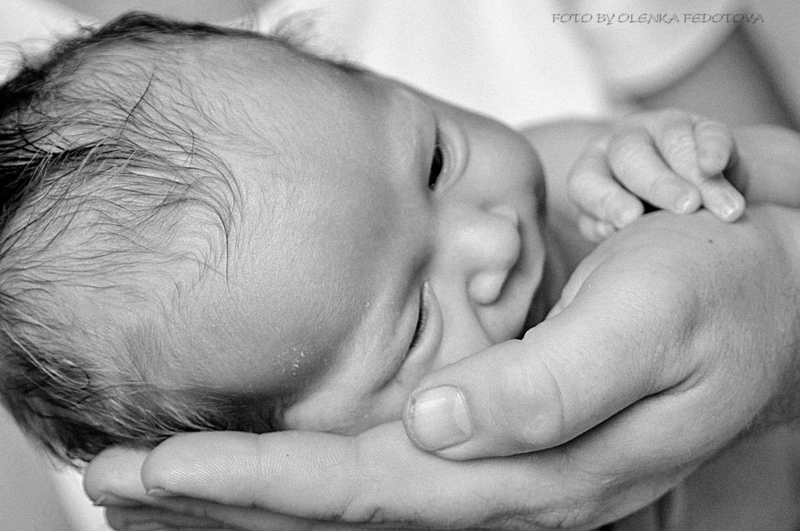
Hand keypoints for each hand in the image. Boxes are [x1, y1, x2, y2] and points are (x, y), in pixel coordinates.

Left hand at [85, 206, 799, 529]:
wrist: (768, 296)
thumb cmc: (715, 299)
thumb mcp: (649, 326)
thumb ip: (548, 389)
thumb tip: (439, 427)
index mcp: (533, 468)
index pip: (366, 487)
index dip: (254, 477)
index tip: (154, 465)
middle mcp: (504, 481)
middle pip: (335, 504)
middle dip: (219, 493)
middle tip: (110, 476)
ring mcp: (498, 464)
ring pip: (348, 492)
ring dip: (248, 484)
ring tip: (153, 474)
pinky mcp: (498, 435)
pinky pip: (382, 463)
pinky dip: (304, 462)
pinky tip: (259, 457)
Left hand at [569, 109, 747, 240]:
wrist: (692, 201)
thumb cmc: (642, 225)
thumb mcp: (620, 231)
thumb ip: (611, 229)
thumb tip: (614, 231)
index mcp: (593, 169)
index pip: (586, 181)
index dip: (605, 200)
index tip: (629, 221)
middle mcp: (622, 143)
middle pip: (629, 156)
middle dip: (658, 184)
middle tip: (686, 208)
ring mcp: (662, 129)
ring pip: (674, 141)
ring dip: (698, 177)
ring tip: (723, 209)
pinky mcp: (703, 127)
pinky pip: (710, 132)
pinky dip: (714, 149)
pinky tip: (717, 166)